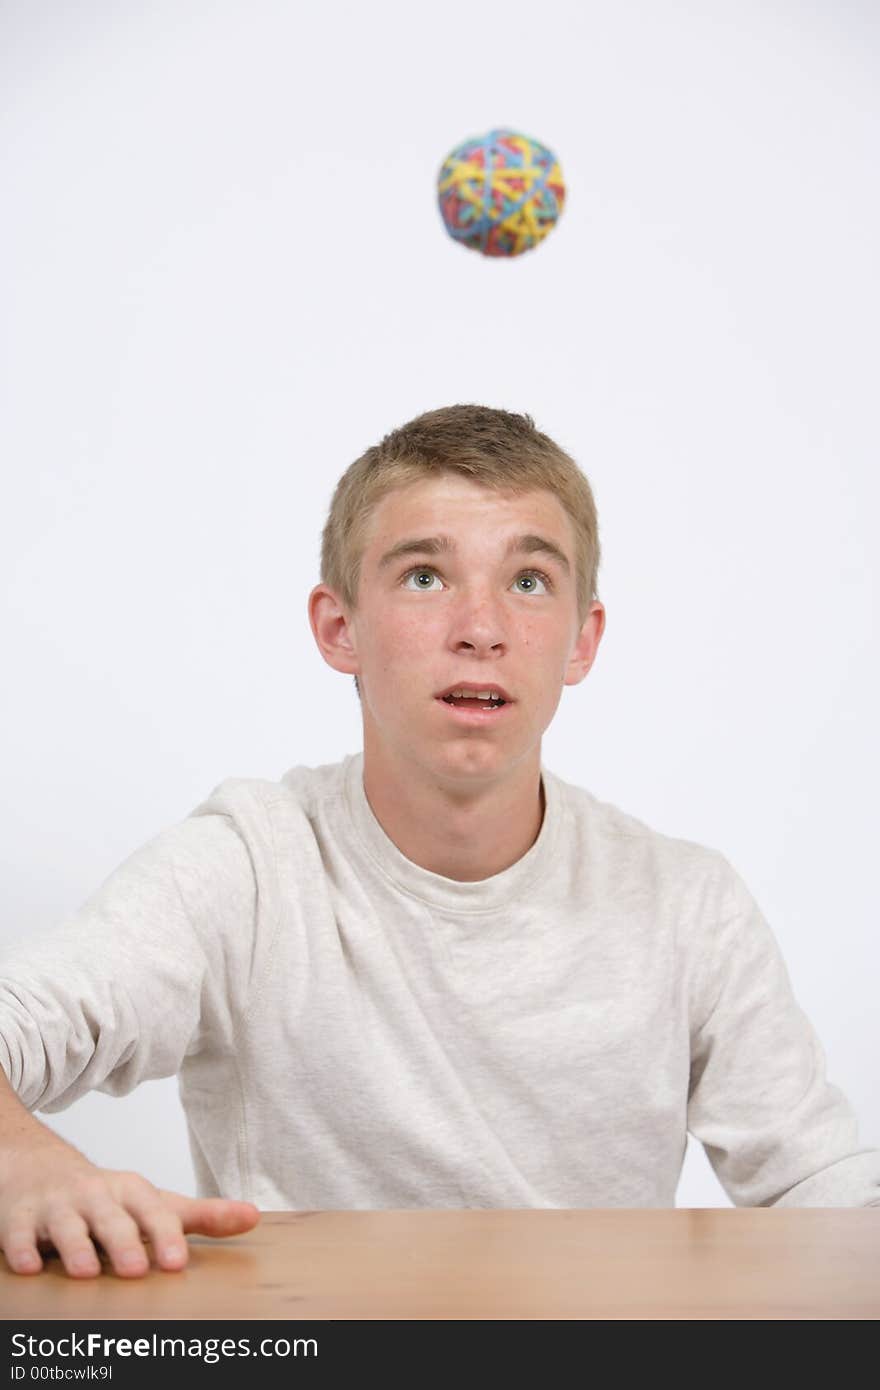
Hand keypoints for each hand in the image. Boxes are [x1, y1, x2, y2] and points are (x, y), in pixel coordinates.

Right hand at [0, 1143, 259, 1277]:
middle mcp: (96, 1195)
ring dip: (76, 1247)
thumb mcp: (154, 1203)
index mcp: (132, 1192)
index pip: (154, 1212)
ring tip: (87, 1273)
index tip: (176, 1263)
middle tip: (136, 1270)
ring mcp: (56, 1205)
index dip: (165, 1237)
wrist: (39, 1166)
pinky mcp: (19, 1216)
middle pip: (111, 1219)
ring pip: (65, 1226)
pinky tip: (28, 1267)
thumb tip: (253, 1218)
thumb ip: (203, 1216)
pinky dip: (21, 1248)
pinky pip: (17, 1233)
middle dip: (123, 1243)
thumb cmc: (107, 1198)